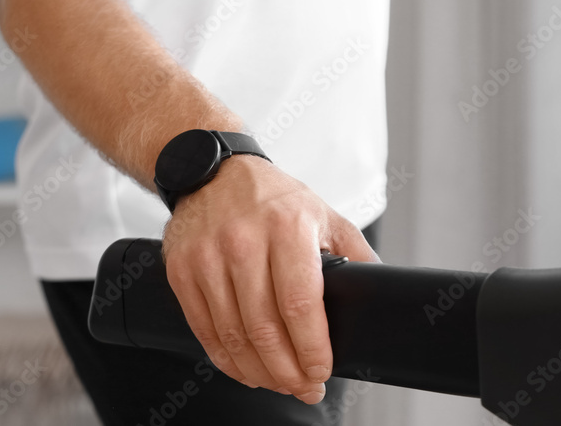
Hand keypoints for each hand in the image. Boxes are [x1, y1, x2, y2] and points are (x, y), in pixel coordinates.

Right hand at [161, 154, 379, 403]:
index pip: (300, 304)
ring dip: (259, 372)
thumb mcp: (323, 214)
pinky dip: (226, 360)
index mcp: (287, 227)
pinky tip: (246, 368)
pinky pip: (204, 330)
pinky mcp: (181, 270)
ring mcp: (207, 257)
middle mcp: (244, 241)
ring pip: (233, 335)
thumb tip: (379, 290)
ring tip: (280, 383)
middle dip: (288, 371)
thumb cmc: (273, 197)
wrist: (212, 172)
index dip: (312, 348)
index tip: (322, 371)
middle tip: (305, 387)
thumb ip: (354, 252)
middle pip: (265, 328)